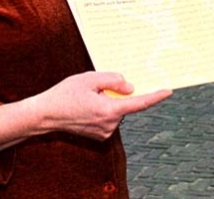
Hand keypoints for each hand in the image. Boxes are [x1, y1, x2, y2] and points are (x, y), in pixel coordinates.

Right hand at [0, 72, 171, 148]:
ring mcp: (104, 132)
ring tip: (86, 96)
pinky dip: (103, 108)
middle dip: (117, 93)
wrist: (45, 115)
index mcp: (109, 111)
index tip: (168, 90)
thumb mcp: (90, 79)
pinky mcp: (98, 134)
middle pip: (125, 104)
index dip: (155, 96)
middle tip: (96, 86)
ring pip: (116, 109)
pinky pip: (108, 116)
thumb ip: (113, 80)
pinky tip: (86, 104)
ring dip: (108, 100)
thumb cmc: (65, 95)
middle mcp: (109, 125)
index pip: (139, 104)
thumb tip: (130, 87)